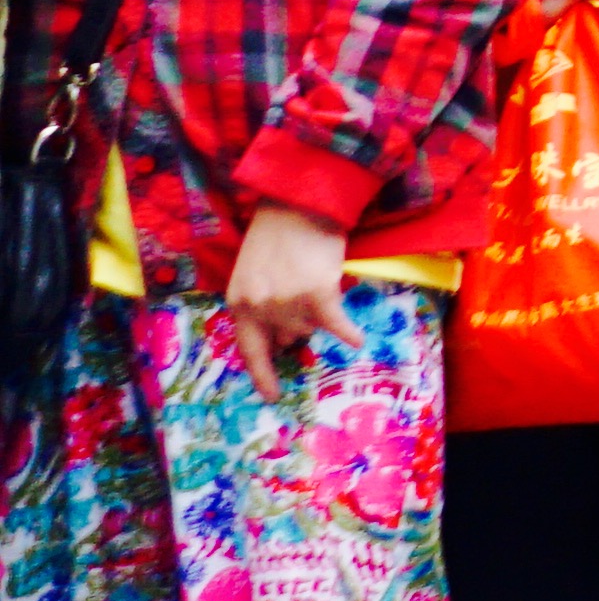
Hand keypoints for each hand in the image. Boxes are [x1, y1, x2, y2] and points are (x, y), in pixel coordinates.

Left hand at [215, 204, 353, 393]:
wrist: (299, 204)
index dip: (262, 375)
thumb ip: (263, 305)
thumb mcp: (255, 273)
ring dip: (319, 315)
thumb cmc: (277, 234)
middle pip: (287, 337)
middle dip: (298, 327)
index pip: (250, 349)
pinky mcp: (318, 295)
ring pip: (311, 328)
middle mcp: (260, 308)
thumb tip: (287, 337)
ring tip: (321, 285)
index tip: (273, 396)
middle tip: (305, 303)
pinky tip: (357, 340)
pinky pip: (335, 324)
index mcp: (239, 302)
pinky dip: (347, 332)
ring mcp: (288, 303)